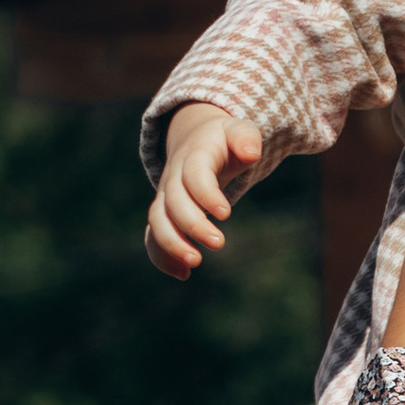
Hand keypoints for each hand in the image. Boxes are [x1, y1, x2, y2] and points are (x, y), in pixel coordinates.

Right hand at [146, 104, 263, 272]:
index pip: (195, 175)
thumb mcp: (238, 131)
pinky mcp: (164, 214)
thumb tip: (251, 153)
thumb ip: (247, 138)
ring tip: (192, 265)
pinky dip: (162, 257)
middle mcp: (174, 177)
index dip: (207, 194)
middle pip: (173, 202)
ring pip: (157, 221)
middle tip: (219, 244)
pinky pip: (153, 236)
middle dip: (192, 225)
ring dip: (171, 245)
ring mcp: (166, 196)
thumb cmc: (225, 140)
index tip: (226, 213)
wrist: (196, 140)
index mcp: (195, 155)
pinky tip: (183, 274)